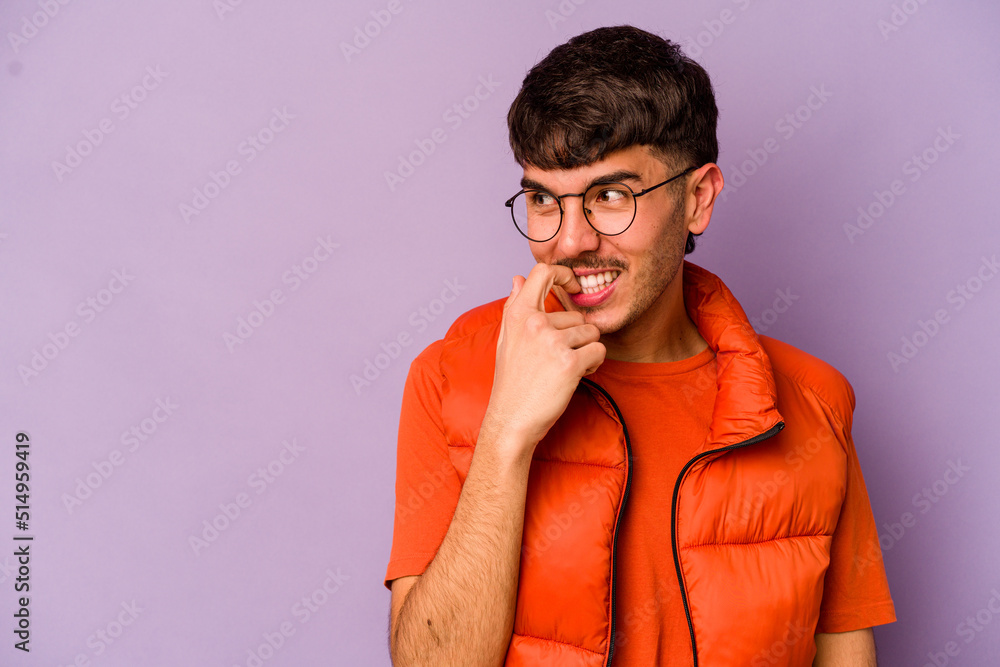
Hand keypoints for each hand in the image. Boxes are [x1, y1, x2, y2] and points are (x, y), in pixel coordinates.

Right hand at [482, 263, 605, 454]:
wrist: (511, 419)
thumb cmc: (511, 381)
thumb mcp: (507, 338)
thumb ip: (515, 306)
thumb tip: (519, 279)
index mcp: (518, 314)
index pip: (542, 272)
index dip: (563, 273)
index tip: (573, 284)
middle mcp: (535, 323)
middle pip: (577, 316)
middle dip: (577, 337)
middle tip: (558, 359)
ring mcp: (552, 342)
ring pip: (591, 334)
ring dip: (586, 352)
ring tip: (564, 370)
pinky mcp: (569, 362)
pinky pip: (598, 351)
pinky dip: (593, 365)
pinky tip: (575, 376)